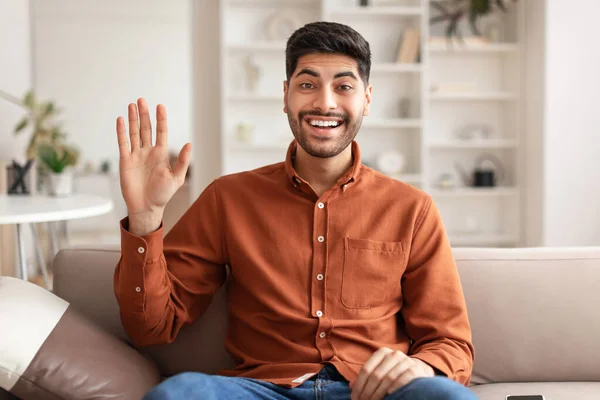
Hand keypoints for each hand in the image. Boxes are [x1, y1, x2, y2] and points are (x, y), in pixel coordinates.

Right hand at [116, 98, 190, 234]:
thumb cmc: (163, 194)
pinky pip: (123, 143)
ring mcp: (136, 156)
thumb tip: (189, 144)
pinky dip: (121, 132)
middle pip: (146, 129)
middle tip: (142, 100)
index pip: (161, 132)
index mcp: (161, 154)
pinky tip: (120, 120)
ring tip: (132, 105)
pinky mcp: (125, 161)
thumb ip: (182, 161)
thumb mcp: (176, 178)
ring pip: (134, 133)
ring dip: (132, 119)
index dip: (161, 119)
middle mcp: (148, 152)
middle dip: (144, 115)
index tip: (160, 106)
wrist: (147, 207)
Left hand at [350, 347, 434, 399]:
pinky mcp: (415, 369)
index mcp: (382, 353)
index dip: (359, 385)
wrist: (419, 370)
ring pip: (388, 378)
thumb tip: (351, 386)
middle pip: (375, 375)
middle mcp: (394, 354)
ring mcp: (405, 361)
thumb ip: (367, 377)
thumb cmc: (395, 373)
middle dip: (367, 392)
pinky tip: (389, 395)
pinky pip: (402, 380)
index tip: (355, 398)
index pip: (366, 370)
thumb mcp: (380, 371)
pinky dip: (395, 388)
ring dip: (379, 393)